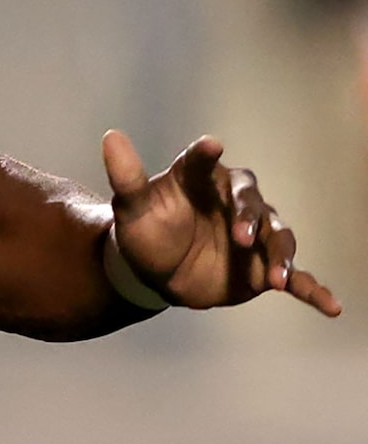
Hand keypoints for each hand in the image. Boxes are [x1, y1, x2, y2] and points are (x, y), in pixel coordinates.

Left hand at [102, 130, 340, 317]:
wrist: (154, 271)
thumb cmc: (145, 230)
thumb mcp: (132, 208)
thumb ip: (127, 176)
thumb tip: (111, 136)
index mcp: (203, 180)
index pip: (203, 164)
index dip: (205, 157)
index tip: (210, 147)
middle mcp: (237, 203)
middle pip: (252, 203)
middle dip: (250, 219)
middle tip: (241, 238)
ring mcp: (256, 235)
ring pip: (278, 239)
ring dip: (280, 257)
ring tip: (276, 278)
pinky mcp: (264, 267)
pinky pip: (295, 278)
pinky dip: (313, 290)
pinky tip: (331, 306)